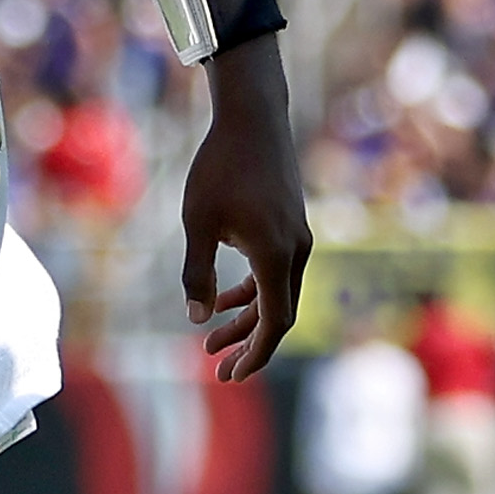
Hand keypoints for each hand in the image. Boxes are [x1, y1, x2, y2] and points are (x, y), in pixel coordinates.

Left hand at [181, 33, 312, 380]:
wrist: (252, 119)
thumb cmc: (220, 168)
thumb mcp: (197, 221)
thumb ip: (197, 272)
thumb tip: (196, 318)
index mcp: (277, 257)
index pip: (274, 323)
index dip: (254, 352)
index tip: (232, 375)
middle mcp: (297, 253)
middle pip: (276, 314)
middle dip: (246, 343)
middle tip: (215, 367)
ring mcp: (297, 239)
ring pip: (274, 292)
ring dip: (245, 317)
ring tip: (208, 337)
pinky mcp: (290, 226)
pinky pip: (273, 271)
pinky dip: (251, 289)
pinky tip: (223, 294)